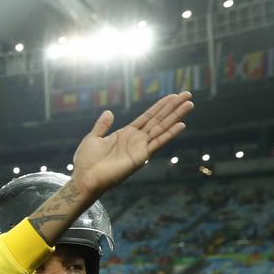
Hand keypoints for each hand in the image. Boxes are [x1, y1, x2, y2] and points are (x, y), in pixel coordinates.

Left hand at [70, 91, 193, 198]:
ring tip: (189, 104)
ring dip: (176, 116)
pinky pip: (157, 143)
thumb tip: (109, 112)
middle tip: (188, 94)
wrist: (84, 178)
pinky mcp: (141, 157)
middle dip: (173, 107)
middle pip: (159, 120)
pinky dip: (169, 134)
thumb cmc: (86, 162)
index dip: (160, 106)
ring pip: (162, 128)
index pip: (148, 117)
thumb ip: (102, 126)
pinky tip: (181, 124)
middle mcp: (136, 140)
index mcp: (126, 134)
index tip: (173, 96)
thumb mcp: (93, 138)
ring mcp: (140, 148)